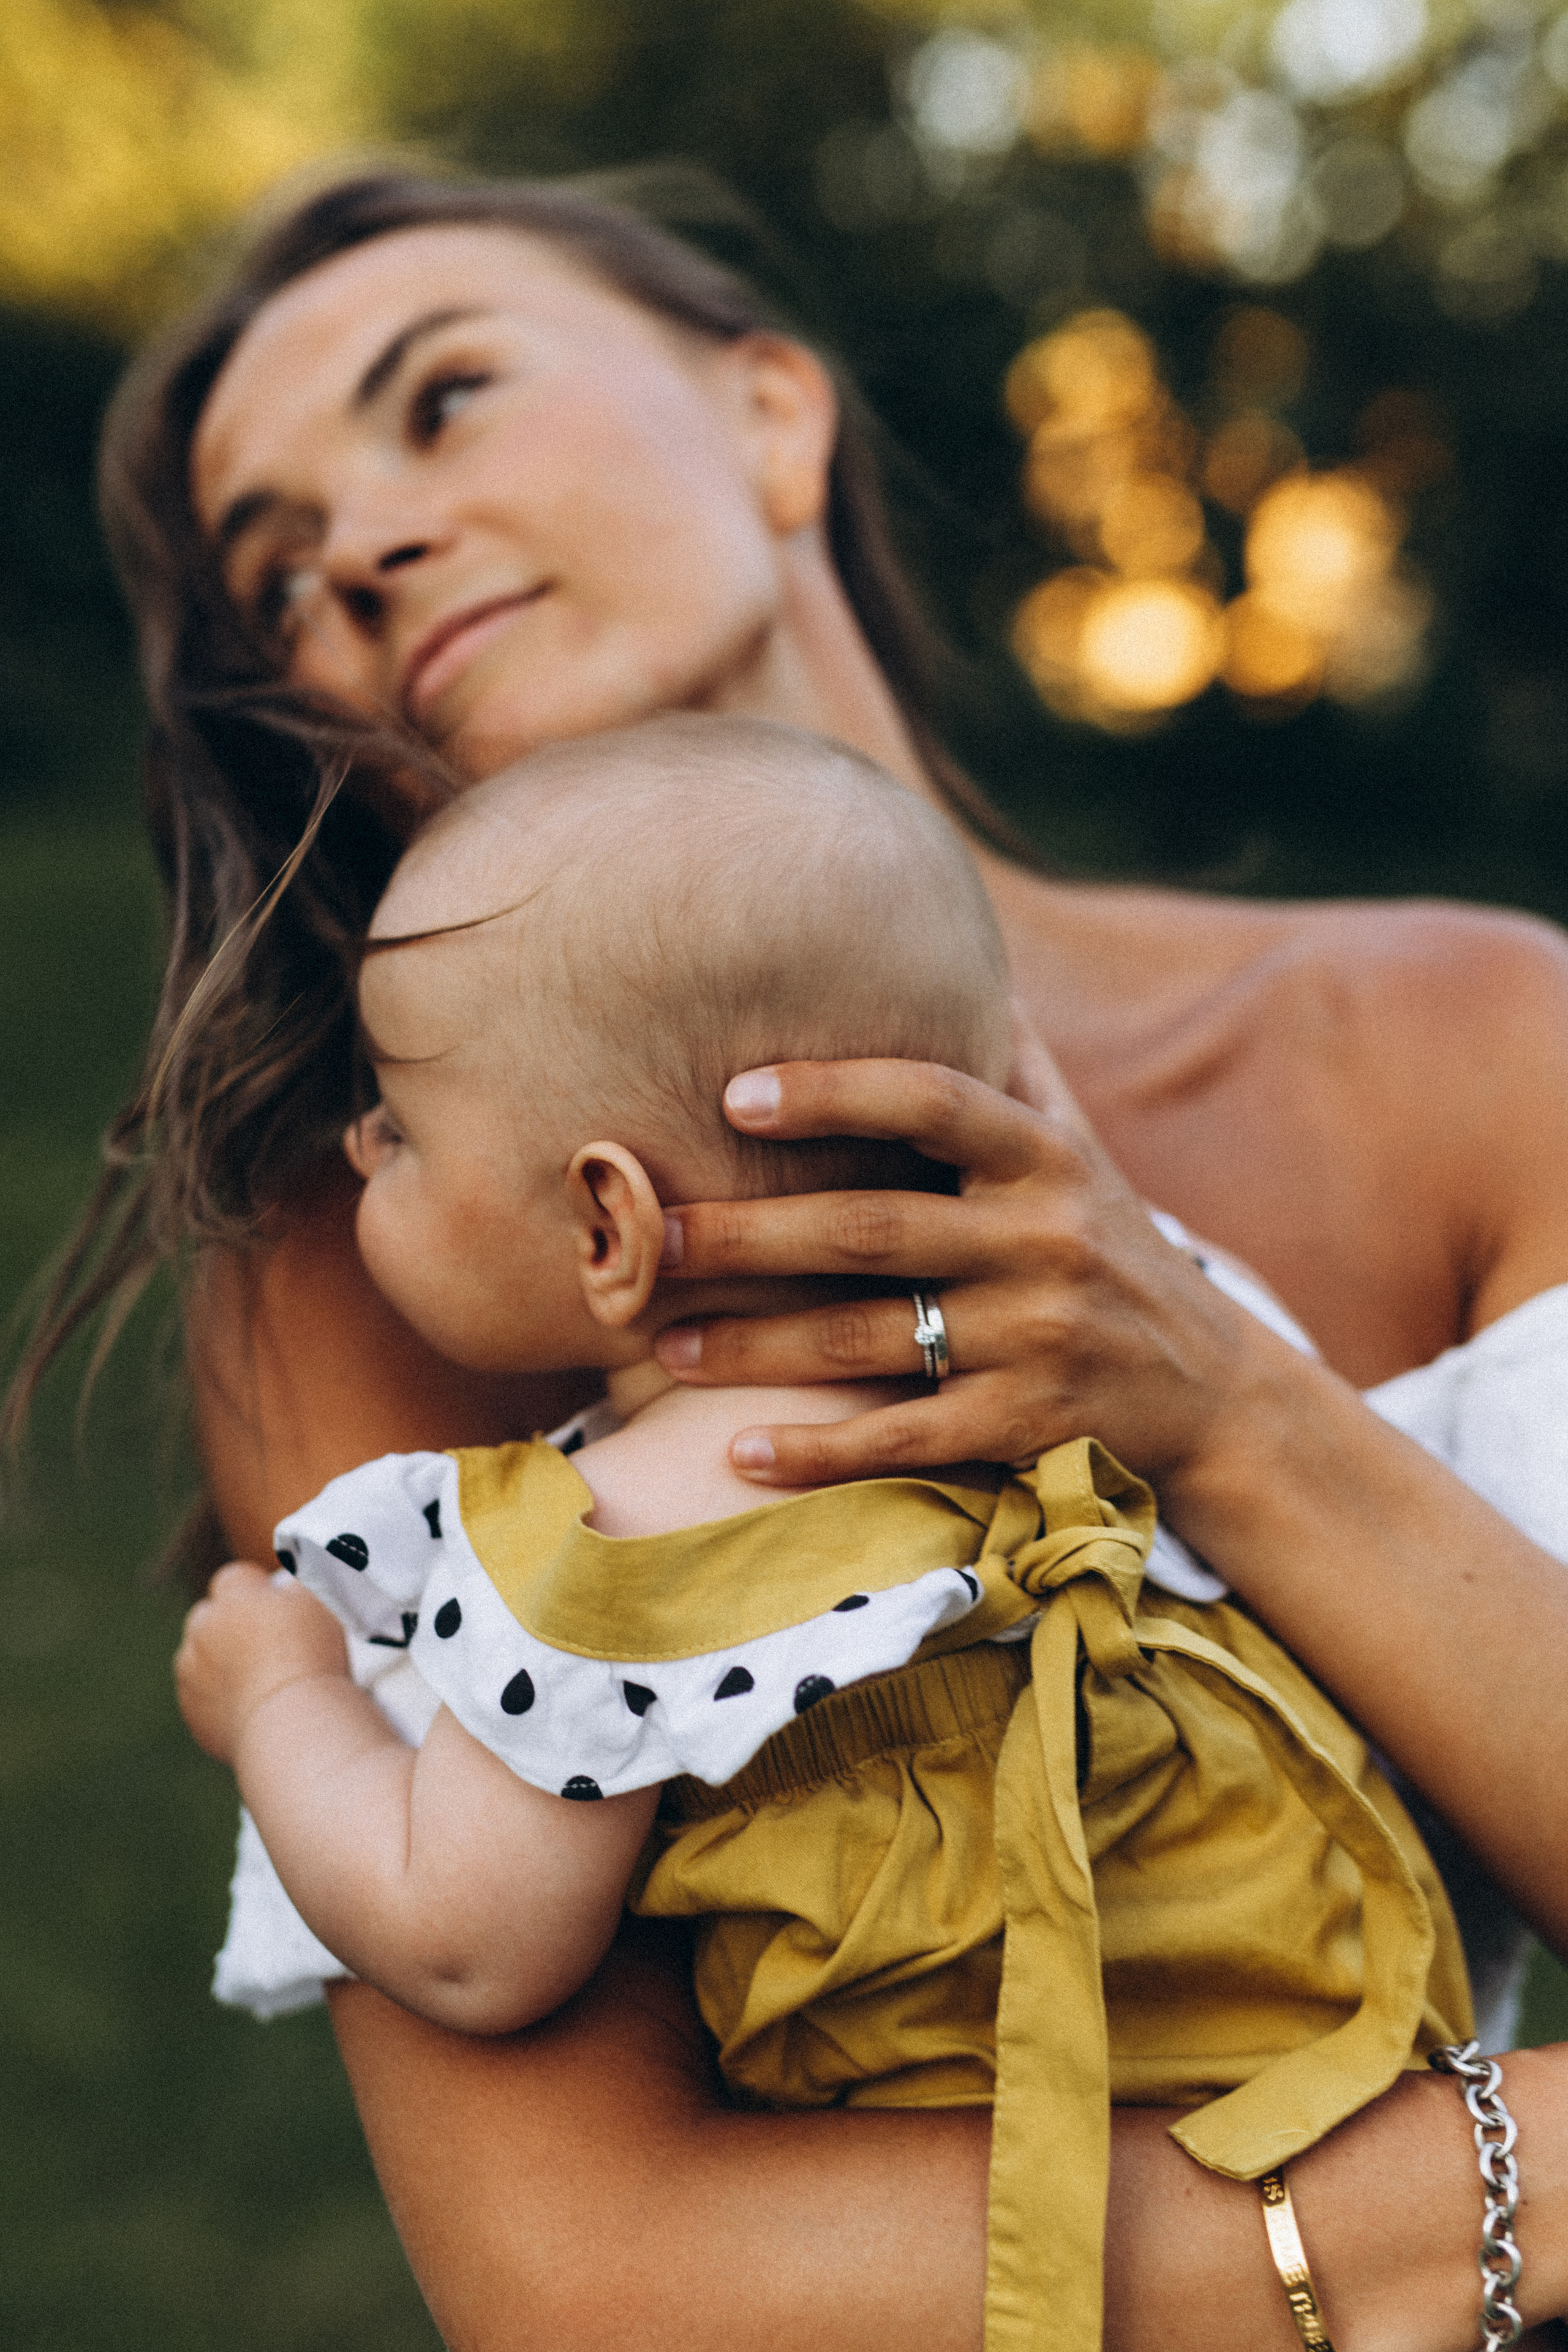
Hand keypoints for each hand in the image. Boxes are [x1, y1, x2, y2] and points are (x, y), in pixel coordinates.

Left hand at [175, 1561, 347, 1766]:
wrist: (291, 1723)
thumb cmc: (311, 1656)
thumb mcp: (318, 1602)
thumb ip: (299, 1582)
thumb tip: (288, 1581)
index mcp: (232, 1599)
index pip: (235, 1578)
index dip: (256, 1589)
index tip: (276, 1604)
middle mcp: (202, 1632)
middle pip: (209, 1616)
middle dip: (229, 1623)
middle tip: (265, 1642)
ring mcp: (191, 1674)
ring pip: (199, 1656)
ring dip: (219, 1660)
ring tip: (258, 1678)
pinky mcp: (193, 1712)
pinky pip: (201, 1696)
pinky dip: (219, 1698)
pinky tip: (251, 1705)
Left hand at [654, 1022, 1275, 1487]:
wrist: (1215, 1392)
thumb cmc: (1110, 1247)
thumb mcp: (1080, 1148)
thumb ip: (1013, 1061)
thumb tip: (953, 940)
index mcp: (1046, 1157)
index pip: (934, 1101)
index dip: (834, 1092)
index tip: (731, 1095)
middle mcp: (1045, 1240)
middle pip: (871, 1229)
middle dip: (750, 1233)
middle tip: (650, 1234)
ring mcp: (1039, 1339)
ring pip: (870, 1339)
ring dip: (754, 1344)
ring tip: (659, 1342)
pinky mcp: (1030, 1428)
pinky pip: (907, 1439)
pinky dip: (819, 1453)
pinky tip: (738, 1455)